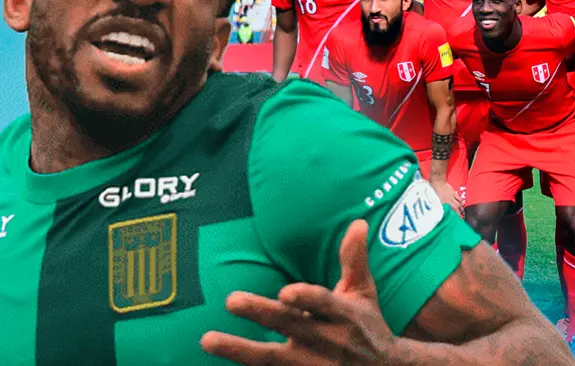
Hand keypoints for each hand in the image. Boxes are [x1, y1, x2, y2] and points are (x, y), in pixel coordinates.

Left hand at [201, 221, 398, 365]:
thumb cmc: (367, 327)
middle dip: (261, 314)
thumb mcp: (364, 294)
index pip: (323, 304)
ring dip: (239, 350)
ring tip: (207, 339)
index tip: (285, 292)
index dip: (305, 298)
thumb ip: (354, 260)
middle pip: (289, 326)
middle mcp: (326, 341)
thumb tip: (358, 222)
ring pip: (271, 359)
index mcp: (343, 315)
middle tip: (231, 300)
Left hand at [432, 180, 463, 216]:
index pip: (449, 211)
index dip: (453, 215)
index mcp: (442, 202)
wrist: (437, 181)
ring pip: (458, 204)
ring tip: (462, 213)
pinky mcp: (453, 193)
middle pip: (456, 208)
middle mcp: (448, 200)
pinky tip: (462, 205)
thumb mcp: (433, 198)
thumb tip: (439, 210)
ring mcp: (452, 196)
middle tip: (460, 218)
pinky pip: (459, 198)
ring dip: (461, 209)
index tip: (454, 220)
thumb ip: (437, 204)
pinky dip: (461, 202)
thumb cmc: (433, 189)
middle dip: (459, 214)